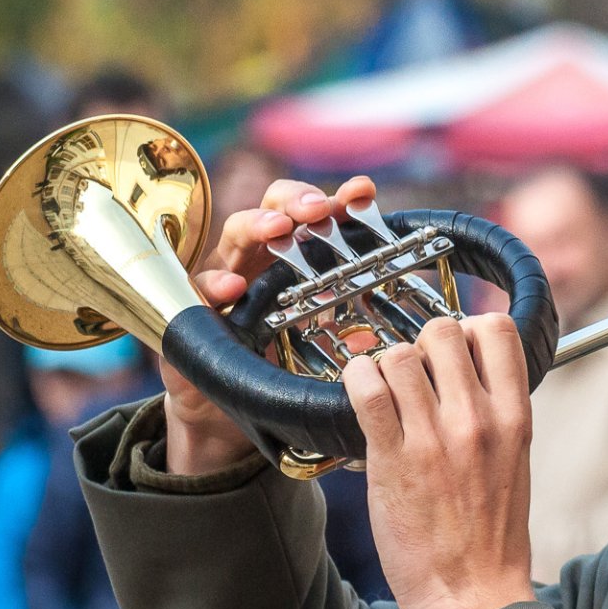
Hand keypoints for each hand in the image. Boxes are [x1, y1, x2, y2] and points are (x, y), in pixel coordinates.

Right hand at [159, 176, 382, 474]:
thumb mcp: (323, 350)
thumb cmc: (276, 370)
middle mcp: (258, 258)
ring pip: (235, 232)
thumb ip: (357, 335)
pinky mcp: (192, 309)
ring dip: (258, 223)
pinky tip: (233, 287)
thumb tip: (415, 337)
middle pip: (274, 206)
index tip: (364, 192)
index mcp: (293, 259)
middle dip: (298, 199)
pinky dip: (215, 283)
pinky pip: (198, 288)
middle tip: (319, 207)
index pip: (316, 217)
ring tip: (279, 227)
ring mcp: (223, 277)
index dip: (339, 199)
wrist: (223, 416)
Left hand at [345, 315, 541, 608]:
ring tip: (386, 396)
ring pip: (398, 354)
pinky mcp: (392, 459)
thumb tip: (467, 376)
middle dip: (421, 344)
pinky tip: (360, 397)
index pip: (497, 329)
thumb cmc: (490, 539)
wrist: (474, 599)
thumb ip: (495, 416)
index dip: (469, 326)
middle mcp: (477, 420)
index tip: (453, 349)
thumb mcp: (514, 464)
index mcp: (515, 418)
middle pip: (442, 330)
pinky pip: (366, 389)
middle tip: (413, 375)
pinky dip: (356, 380)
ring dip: (384, 368)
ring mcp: (434, 438)